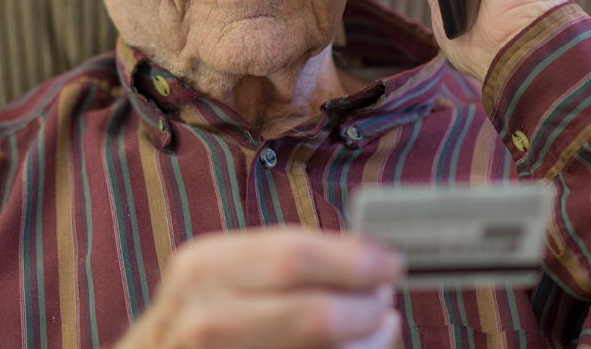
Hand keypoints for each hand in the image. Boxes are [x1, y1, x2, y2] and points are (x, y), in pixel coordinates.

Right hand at [117, 227, 403, 348]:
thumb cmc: (199, 310)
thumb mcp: (222, 269)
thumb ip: (283, 257)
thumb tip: (365, 252)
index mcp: (208, 266)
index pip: (297, 256)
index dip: (354, 260)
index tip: (391, 260)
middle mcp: (209, 316)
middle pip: (316, 312)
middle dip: (366, 304)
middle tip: (387, 295)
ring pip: (324, 347)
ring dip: (366, 337)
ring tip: (380, 323)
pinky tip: (359, 346)